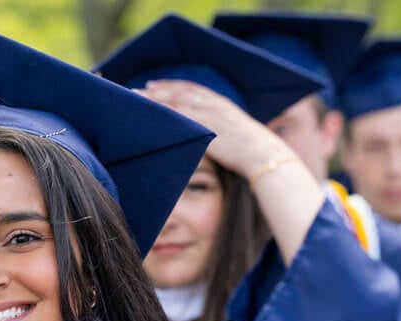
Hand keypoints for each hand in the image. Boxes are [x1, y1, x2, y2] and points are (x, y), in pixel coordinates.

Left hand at [138, 79, 293, 178]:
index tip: (153, 85)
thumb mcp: (233, 132)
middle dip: (158, 90)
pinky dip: (166, 115)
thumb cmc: (251, 149)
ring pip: (177, 103)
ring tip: (137, 100)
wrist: (264, 155)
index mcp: (221, 103)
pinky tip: (152, 117)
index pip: (191, 89)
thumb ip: (217, 128)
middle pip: (180, 92)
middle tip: (136, 90)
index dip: (170, 86)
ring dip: (156, 100)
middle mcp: (214, 105)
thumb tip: (202, 135)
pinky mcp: (207, 128)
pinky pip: (182, 118)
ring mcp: (210, 115)